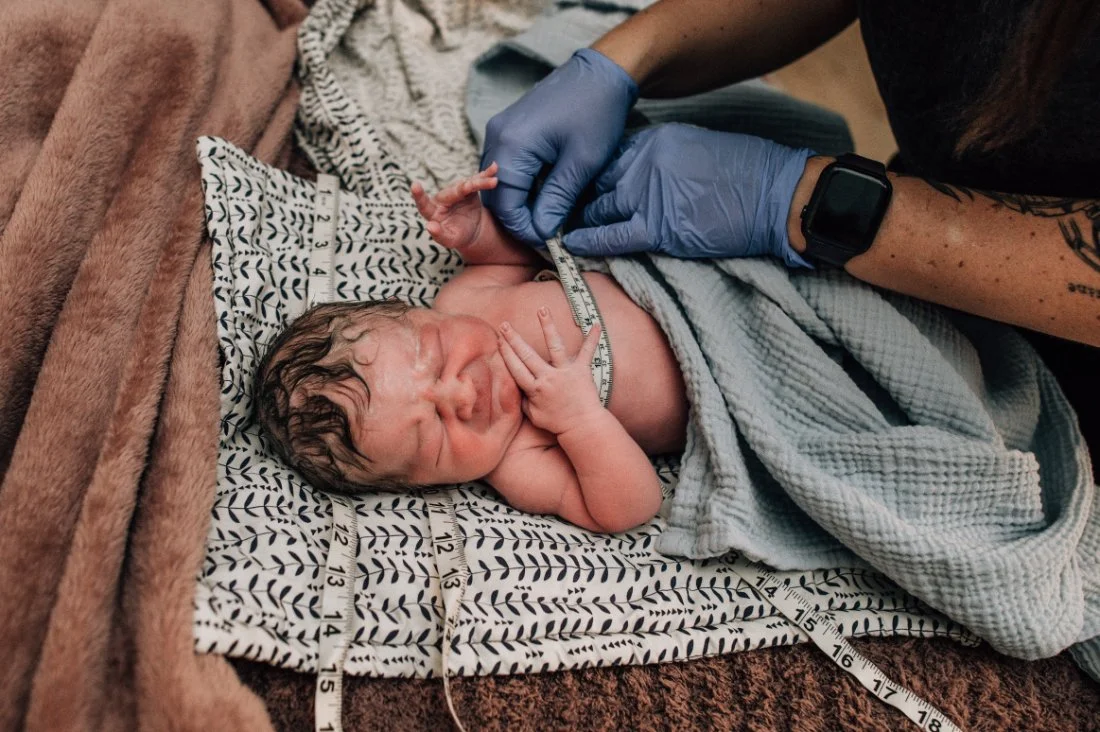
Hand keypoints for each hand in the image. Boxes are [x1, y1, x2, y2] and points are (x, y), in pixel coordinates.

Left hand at [411, 164, 498, 250]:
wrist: (471, 230)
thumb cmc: (457, 235)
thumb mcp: (450, 239)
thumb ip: (439, 235)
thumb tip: (430, 226)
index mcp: (433, 212)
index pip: (424, 204)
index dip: (419, 195)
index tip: (414, 185)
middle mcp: (443, 198)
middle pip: (456, 190)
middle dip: (471, 186)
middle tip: (486, 186)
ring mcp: (455, 191)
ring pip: (468, 183)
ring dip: (481, 181)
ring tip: (493, 181)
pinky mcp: (467, 187)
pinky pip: (476, 180)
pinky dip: (485, 175)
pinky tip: (494, 168)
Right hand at [479, 49, 638, 244]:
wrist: (600, 73)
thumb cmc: (596, 113)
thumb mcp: (581, 164)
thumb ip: (558, 201)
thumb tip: (542, 232)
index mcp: (511, 145)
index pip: (504, 204)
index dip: (523, 228)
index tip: (548, 241)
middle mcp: (497, 137)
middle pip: (495, 194)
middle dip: (519, 218)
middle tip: (547, 234)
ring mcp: (500, 130)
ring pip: (498, 182)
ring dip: (519, 203)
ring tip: (548, 217)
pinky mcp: (508, 128)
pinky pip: (505, 167)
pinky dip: (520, 186)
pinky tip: (544, 194)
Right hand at [498, 308, 603, 435]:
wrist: (582, 426)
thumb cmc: (558, 423)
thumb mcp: (534, 416)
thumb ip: (524, 401)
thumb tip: (515, 389)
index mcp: (535, 389)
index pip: (516, 368)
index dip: (506, 354)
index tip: (499, 341)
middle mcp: (548, 378)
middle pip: (527, 355)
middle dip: (514, 339)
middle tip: (504, 325)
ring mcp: (565, 372)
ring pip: (554, 346)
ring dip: (547, 326)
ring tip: (542, 309)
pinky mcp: (582, 371)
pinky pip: (587, 352)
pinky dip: (592, 338)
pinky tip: (596, 324)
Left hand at [563, 123, 813, 265]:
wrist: (775, 196)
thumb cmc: (746, 174)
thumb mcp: (697, 147)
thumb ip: (663, 159)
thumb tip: (640, 176)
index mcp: (655, 141)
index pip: (608, 157)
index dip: (590, 174)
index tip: (576, 184)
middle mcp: (644, 164)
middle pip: (596, 180)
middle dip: (577, 196)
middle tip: (559, 209)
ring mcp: (648, 195)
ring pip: (598, 208)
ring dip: (578, 220)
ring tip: (559, 229)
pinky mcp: (657, 227)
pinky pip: (611, 235)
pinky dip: (589, 241)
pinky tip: (572, 245)